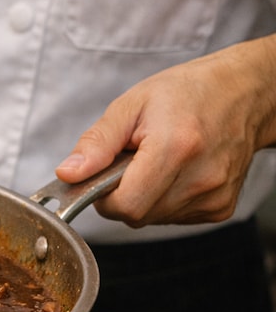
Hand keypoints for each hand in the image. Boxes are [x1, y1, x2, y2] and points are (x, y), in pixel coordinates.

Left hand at [54, 36, 275, 226]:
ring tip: (157, 162)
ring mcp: (214, 197)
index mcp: (176, 148)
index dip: (102, 195)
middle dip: (121, 194)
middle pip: (136, 215)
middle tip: (131, 162)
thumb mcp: (131, 105)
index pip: (123, 205)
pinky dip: (164, 201)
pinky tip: (174, 173)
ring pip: (153, 219)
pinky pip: (174, 218)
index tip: (105, 173)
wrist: (243, 93)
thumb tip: (68, 174)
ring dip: (143, 197)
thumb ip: (96, 143)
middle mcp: (201, 179)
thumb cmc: (185, 93)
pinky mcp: (221, 208)